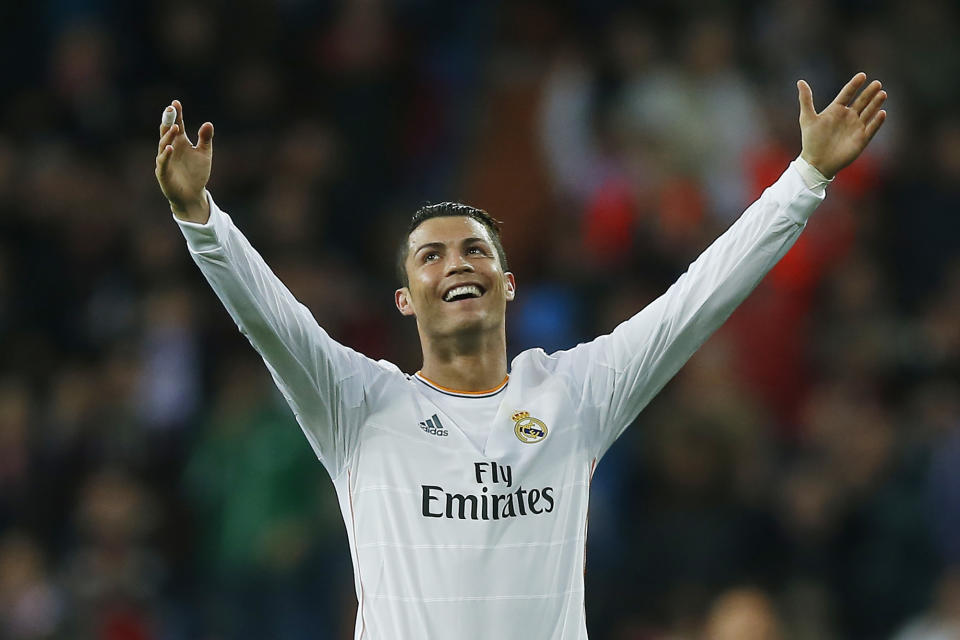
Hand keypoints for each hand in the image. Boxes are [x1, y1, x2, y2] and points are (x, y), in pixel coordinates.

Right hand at [155, 100, 213, 222]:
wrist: (192, 194)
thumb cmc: (197, 173)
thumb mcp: (204, 154)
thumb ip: (205, 139)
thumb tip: (208, 123)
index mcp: (180, 142)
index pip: (177, 125)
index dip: (176, 114)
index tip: (176, 103)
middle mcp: (170, 148)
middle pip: (167, 131)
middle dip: (168, 120)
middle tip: (170, 109)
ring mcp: (165, 159)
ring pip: (163, 144)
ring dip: (168, 136)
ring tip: (174, 127)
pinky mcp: (163, 172)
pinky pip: (163, 161)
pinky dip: (166, 154)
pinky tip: (170, 147)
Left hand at [797, 73, 886, 178]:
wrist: (816, 162)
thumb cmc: (810, 141)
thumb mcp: (807, 118)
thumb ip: (806, 99)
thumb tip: (800, 81)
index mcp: (836, 110)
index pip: (847, 93)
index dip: (854, 84)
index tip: (862, 76)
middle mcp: (847, 117)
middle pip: (861, 101)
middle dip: (869, 92)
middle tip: (877, 83)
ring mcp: (855, 127)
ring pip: (869, 112)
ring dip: (876, 103)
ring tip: (882, 93)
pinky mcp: (861, 139)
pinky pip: (872, 128)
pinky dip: (877, 121)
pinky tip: (882, 112)